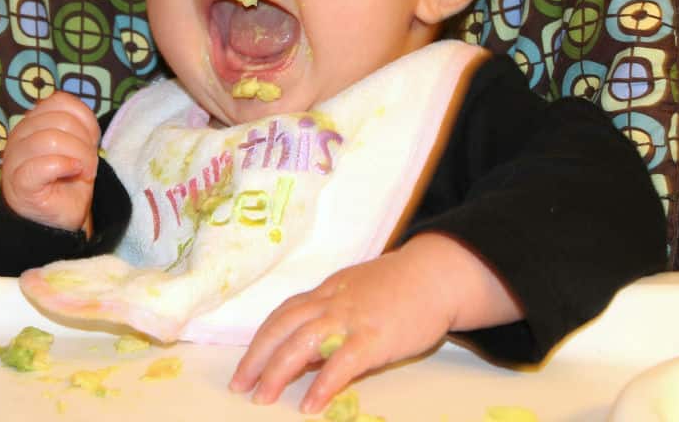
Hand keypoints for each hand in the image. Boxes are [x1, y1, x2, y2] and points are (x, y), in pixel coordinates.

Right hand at [0, 91, 100, 232]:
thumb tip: (84, 119)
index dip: (84, 119)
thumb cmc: (69, 180)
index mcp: (32, 122)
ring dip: (79, 156)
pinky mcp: (18, 183)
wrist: (59, 218)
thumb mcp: (79, 144)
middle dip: (84, 141)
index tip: (91, 141)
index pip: (59, 101)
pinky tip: (74, 173)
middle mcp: (18, 136)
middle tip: (89, 163)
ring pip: (50, 139)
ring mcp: (14, 159)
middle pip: (58, 120)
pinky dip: (65, 166)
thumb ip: (77, 124)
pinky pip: (42, 165)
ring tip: (84, 172)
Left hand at [229, 233, 522, 413]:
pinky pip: (342, 362)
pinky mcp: (375, 336)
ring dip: (278, 371)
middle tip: (240, 385)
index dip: (261, 339)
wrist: (437, 274)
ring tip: (263, 398)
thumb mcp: (358, 293)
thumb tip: (307, 352)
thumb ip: (331, 316)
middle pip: (283, 326)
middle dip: (257, 356)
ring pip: (303, 341)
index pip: (284, 313)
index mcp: (328, 291)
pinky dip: (323, 383)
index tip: (245, 364)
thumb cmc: (401, 287)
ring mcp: (352, 317)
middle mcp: (332, 301)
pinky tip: (311, 404)